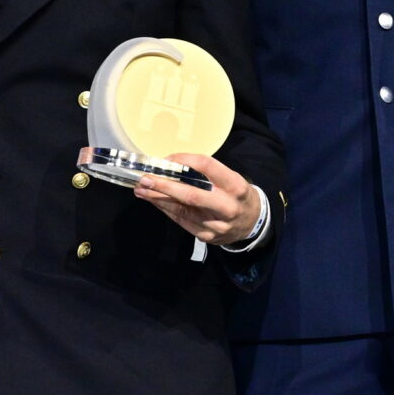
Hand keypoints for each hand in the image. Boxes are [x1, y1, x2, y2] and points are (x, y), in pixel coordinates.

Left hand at [118, 151, 264, 244]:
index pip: (207, 166)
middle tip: (145, 179)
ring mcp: (216, 224)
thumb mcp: (230, 179)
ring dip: (157, 199)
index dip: (184, 161)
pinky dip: (165, 209)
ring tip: (140, 189)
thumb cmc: (236, 195)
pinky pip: (181, 220)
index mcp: (235, 185)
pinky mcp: (206, 235)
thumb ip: (206, 174)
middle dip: (164, 186)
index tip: (166, 159)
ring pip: (181, 209)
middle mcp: (227, 205)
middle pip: (192, 194)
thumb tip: (171, 165)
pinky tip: (153, 201)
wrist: (252, 223)